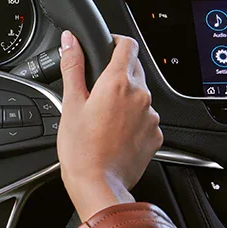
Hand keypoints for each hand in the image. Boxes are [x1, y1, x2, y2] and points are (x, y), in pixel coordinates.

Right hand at [56, 31, 162, 220]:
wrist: (99, 186)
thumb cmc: (82, 150)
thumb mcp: (70, 104)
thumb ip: (73, 66)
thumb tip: (70, 41)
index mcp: (117, 83)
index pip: (127, 45)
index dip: (116, 41)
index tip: (107, 48)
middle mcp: (140, 95)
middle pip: (134, 69)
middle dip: (117, 74)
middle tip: (97, 92)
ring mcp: (151, 116)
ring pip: (140, 95)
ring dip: (126, 99)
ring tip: (104, 118)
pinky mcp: (156, 135)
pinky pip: (146, 118)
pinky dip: (134, 120)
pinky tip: (115, 133)